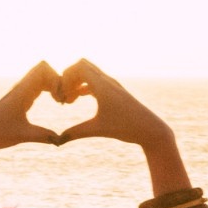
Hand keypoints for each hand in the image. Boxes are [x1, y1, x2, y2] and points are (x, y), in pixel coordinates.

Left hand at [0, 63, 63, 151]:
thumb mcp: (22, 136)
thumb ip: (43, 136)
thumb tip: (62, 140)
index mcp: (21, 92)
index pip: (42, 69)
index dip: (56, 79)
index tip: (60, 98)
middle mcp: (21, 88)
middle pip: (45, 70)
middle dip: (59, 80)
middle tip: (64, 99)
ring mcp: (21, 92)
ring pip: (43, 76)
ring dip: (56, 84)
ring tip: (62, 101)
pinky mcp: (22, 98)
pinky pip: (40, 84)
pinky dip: (51, 89)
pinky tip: (56, 102)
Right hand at [54, 59, 172, 146]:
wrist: (151, 130)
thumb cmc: (127, 128)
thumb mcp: (98, 130)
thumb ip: (76, 132)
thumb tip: (56, 141)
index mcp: (103, 85)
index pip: (79, 66)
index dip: (66, 76)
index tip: (62, 94)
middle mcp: (108, 81)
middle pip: (82, 66)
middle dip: (69, 77)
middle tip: (63, 95)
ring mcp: (113, 86)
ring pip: (90, 74)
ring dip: (77, 82)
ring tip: (69, 100)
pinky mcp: (116, 92)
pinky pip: (96, 81)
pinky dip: (85, 86)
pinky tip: (78, 98)